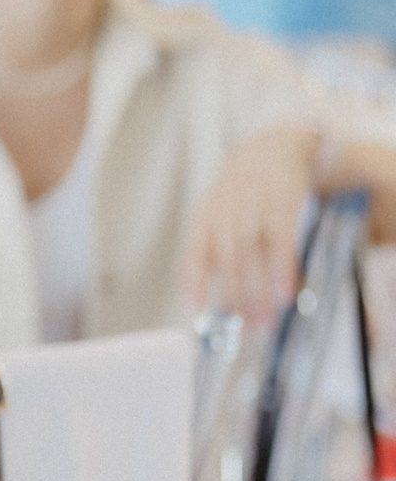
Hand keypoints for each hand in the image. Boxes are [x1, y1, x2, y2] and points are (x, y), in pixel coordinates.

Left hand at [183, 125, 319, 327]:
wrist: (269, 150)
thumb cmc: (240, 197)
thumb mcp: (217, 217)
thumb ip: (211, 253)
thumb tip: (205, 298)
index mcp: (204, 221)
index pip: (194, 254)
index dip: (193, 282)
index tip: (196, 310)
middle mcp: (225, 215)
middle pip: (227, 263)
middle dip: (236, 300)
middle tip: (246, 330)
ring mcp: (253, 209)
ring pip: (252, 257)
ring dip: (259, 293)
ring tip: (266, 321)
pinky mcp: (282, 205)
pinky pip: (281, 242)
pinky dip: (283, 270)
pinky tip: (286, 294)